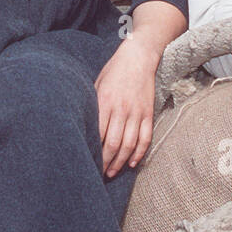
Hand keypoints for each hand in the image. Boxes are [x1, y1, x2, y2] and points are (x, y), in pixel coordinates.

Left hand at [94, 37, 157, 177]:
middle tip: (99, 174)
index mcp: (104, 102)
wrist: (138, 58)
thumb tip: (84, 126)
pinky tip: (132, 163)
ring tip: (112, 172)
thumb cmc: (113, 71)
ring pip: (129, 144)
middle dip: (105, 162)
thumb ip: (93, 106)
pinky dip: (139, 153)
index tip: (86, 162)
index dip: (92, 152)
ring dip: (120, 162)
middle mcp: (121, 109)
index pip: (97, 134)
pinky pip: (145, 138)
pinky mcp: (148, 113)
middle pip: (112, 144)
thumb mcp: (96, 85)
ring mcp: (136, 112)